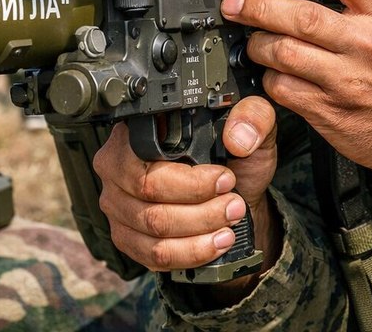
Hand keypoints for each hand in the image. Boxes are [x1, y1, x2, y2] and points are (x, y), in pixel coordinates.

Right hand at [92, 96, 278, 279]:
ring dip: (200, 228)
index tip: (225, 179)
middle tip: (234, 203)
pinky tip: (216, 243)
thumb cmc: (233, 158)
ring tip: (231, 221)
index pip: (146, 153)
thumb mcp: (253, 127)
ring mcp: (117, 205)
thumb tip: (238, 137)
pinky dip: (191, 251)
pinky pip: (154, 253)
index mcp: (138, 130)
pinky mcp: (127, 238)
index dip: (189, 174)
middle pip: (148, 192)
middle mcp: (117, 166)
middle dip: (200, 203)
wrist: (233, 195)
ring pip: (153, 225)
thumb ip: (253, 117)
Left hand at [221, 0, 371, 175]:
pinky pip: (283, 90)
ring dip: (259, 45)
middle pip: (301, 17)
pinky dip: (270, 79)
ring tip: (254, 40)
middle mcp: (364, 45)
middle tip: (236, 3)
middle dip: (259, 6)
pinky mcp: (328, 111)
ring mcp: (344, 80)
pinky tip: (272, 74)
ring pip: (283, 53)